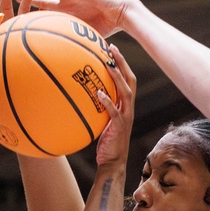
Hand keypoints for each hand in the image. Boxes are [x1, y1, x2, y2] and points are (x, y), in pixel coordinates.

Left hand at [95, 44, 136, 166]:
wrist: (112, 162)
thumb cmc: (105, 143)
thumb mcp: (101, 122)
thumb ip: (96, 108)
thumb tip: (79, 96)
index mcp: (125, 106)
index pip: (128, 80)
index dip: (122, 64)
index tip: (112, 49)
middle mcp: (128, 109)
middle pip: (130, 80)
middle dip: (122, 63)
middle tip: (112, 48)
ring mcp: (126, 118)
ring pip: (126, 92)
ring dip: (117, 77)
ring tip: (108, 64)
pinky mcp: (119, 127)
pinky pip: (114, 112)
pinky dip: (107, 101)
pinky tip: (98, 92)